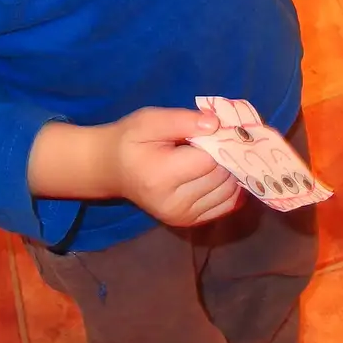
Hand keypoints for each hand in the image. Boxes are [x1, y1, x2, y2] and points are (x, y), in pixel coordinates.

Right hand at [108, 107, 240, 226]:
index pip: (210, 160)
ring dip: (231, 171)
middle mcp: (174, 203)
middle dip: (227, 155)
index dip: (220, 141)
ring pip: (229, 191)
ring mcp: (182, 217)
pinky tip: (221, 172)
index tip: (219, 128)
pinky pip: (226, 205)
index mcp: (162, 176)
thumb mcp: (150, 120)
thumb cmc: (130, 141)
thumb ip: (183, 120)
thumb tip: (216, 124)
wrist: (112, 170)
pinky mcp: (188, 222)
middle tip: (221, 139)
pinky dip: (231, 188)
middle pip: (221, 176)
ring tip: (218, 154)